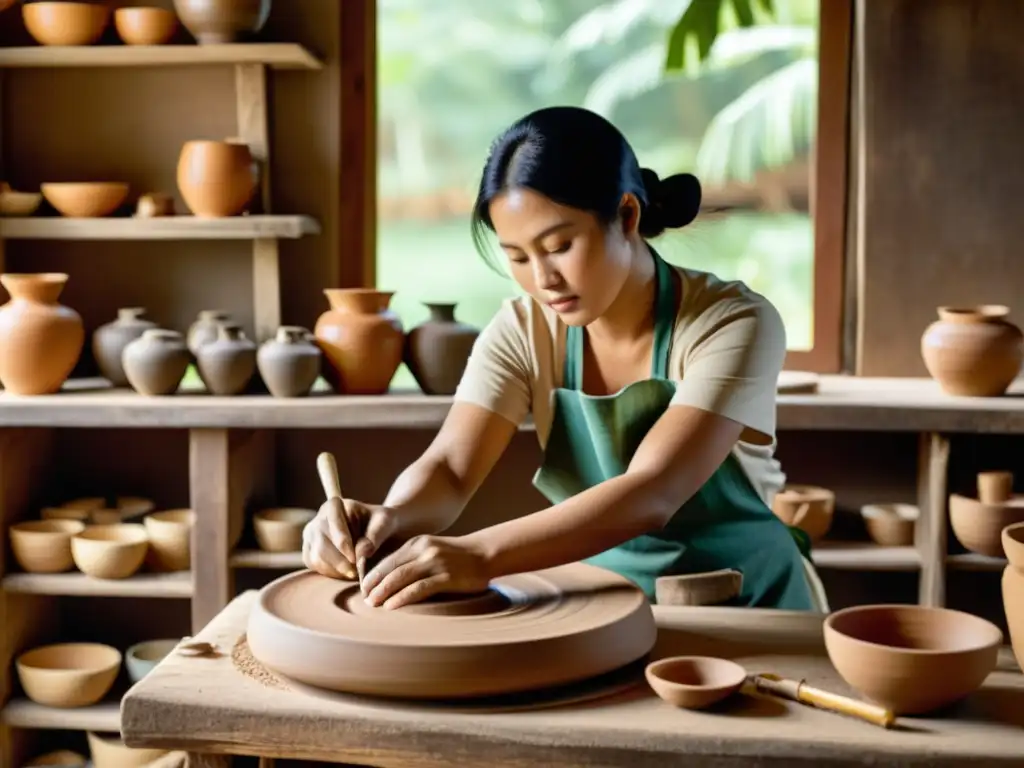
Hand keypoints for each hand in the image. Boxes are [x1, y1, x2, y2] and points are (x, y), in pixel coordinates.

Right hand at [302, 498, 398, 580]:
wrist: (380, 533)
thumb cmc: (383, 524)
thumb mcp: (386, 523)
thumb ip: (375, 535)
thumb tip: (362, 553)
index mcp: (335, 505)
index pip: (332, 520)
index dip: (341, 540)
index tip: (355, 558)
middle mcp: (318, 518)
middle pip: (322, 543)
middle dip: (341, 562)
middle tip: (358, 573)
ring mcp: (311, 536)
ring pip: (317, 557)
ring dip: (338, 570)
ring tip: (357, 573)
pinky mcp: (309, 553)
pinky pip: (316, 566)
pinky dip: (332, 574)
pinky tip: (348, 573)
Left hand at [361, 534, 490, 609]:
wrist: (485, 554)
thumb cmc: (457, 557)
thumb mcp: (432, 551)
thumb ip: (413, 560)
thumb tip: (390, 581)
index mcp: (417, 544)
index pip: (388, 560)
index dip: (373, 575)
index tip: (363, 589)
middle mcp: (423, 550)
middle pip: (391, 568)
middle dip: (374, 585)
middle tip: (364, 599)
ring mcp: (435, 562)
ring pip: (401, 577)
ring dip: (384, 591)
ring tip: (372, 604)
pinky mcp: (446, 577)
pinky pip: (419, 588)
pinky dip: (402, 597)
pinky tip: (392, 606)